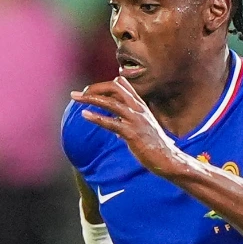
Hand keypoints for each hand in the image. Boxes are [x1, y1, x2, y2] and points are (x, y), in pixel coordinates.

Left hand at [71, 78, 186, 177]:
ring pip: (110, 102)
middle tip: (79, 93)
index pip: (121, 85)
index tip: (90, 91)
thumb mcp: (142, 127)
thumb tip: (115, 124)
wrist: (167, 158)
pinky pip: (111, 122)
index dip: (104, 85)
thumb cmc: (154, 145)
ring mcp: (135, 120)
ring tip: (75, 97)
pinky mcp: (132, 133)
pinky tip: (84, 114)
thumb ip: (128, 121)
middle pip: (114, 87)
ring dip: (90, 98)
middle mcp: (138, 108)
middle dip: (95, 87)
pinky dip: (96, 117)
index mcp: (140, 105)